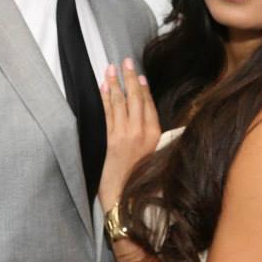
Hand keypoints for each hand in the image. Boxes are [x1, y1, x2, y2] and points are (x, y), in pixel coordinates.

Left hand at [98, 58, 160, 210]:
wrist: (126, 199)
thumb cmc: (144, 181)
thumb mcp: (158, 157)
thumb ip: (157, 137)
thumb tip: (152, 120)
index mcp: (155, 135)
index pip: (148, 104)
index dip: (143, 87)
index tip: (139, 73)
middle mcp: (140, 132)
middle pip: (135, 99)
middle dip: (129, 78)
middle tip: (125, 61)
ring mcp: (123, 136)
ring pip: (119, 103)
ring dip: (114, 84)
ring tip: (111, 68)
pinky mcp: (109, 141)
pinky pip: (107, 114)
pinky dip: (105, 99)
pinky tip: (103, 88)